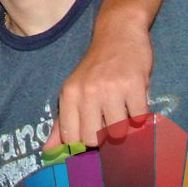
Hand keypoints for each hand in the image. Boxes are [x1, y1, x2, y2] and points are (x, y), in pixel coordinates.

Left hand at [45, 20, 151, 149]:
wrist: (118, 33)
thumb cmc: (94, 68)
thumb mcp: (72, 91)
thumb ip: (61, 123)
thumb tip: (48, 152)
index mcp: (69, 94)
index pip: (71, 138)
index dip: (83, 142)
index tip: (92, 133)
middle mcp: (87, 92)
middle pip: (93, 140)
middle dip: (104, 137)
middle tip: (108, 120)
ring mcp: (111, 89)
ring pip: (118, 133)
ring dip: (124, 126)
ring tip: (122, 108)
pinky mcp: (135, 86)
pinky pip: (139, 120)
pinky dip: (140, 116)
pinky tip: (134, 101)